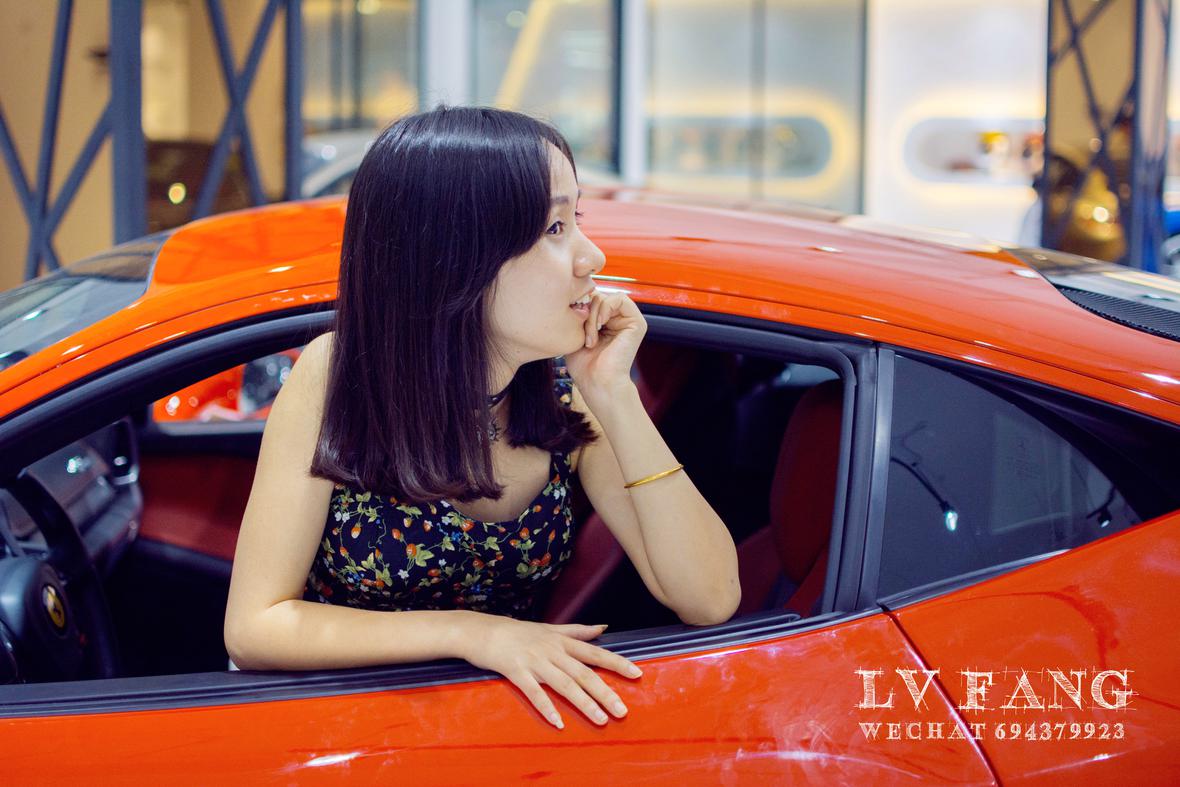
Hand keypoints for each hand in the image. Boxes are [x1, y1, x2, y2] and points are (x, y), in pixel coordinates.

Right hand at [458, 613, 642, 728]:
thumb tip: (603, 627)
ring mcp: (534, 661)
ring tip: (600, 720)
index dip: (616, 663)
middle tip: (622, 710)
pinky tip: (558, 723)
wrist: (482, 630)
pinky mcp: (516, 671)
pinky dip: (547, 707)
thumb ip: (578, 630)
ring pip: (564, 684)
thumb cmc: (518, 631)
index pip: (595, 652)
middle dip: (605, 692)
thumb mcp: (550, 627)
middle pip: (584, 673)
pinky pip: (534, 692)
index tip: (637, 674)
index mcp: (562, 640)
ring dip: (583, 703)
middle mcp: (552, 650)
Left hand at [564, 289, 646, 404]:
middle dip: (585, 312)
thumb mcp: (574, 334)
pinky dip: (604, 309)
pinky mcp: (637, 322)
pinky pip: (619, 299)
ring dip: (593, 314)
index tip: (572, 325)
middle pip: (598, 296)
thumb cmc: (584, 366)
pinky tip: (599, 327)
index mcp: (605, 322)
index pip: (591, 299)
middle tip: (582, 333)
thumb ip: (577, 314)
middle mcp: (617, 320)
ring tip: (590, 336)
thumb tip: (575, 295)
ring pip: (606, 297)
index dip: (580, 306)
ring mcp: (628, 320)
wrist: (597, 383)